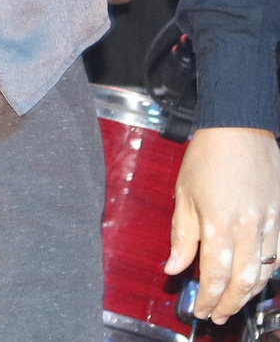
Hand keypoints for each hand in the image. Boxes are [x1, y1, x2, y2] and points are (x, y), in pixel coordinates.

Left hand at [169, 126, 279, 323]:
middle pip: (243, 281)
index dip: (208, 298)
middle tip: (217, 315)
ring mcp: (272, 223)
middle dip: (229, 304)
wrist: (239, 128)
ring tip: (234, 302)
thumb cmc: (207, 157)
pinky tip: (258, 277)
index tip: (200, 309)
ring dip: (250, 292)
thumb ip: (182, 235)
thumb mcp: (183, 195)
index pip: (215, 275)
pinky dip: (270, 271)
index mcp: (220, 223)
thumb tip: (174, 267)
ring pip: (266, 271)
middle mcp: (249, 228)